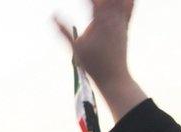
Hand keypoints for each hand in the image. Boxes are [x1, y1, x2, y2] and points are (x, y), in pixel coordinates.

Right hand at [55, 0, 146, 120]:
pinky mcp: (125, 25)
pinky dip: (126, 0)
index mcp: (99, 22)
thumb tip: (52, 15)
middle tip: (92, 0)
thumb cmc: (92, 64)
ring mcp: (120, 21)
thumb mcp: (75, 47)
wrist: (113, 75)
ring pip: (119, 1)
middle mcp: (112, 19)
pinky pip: (129, 6)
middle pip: (108, 0)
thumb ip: (63, 30)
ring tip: (102, 1)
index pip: (94, 1)